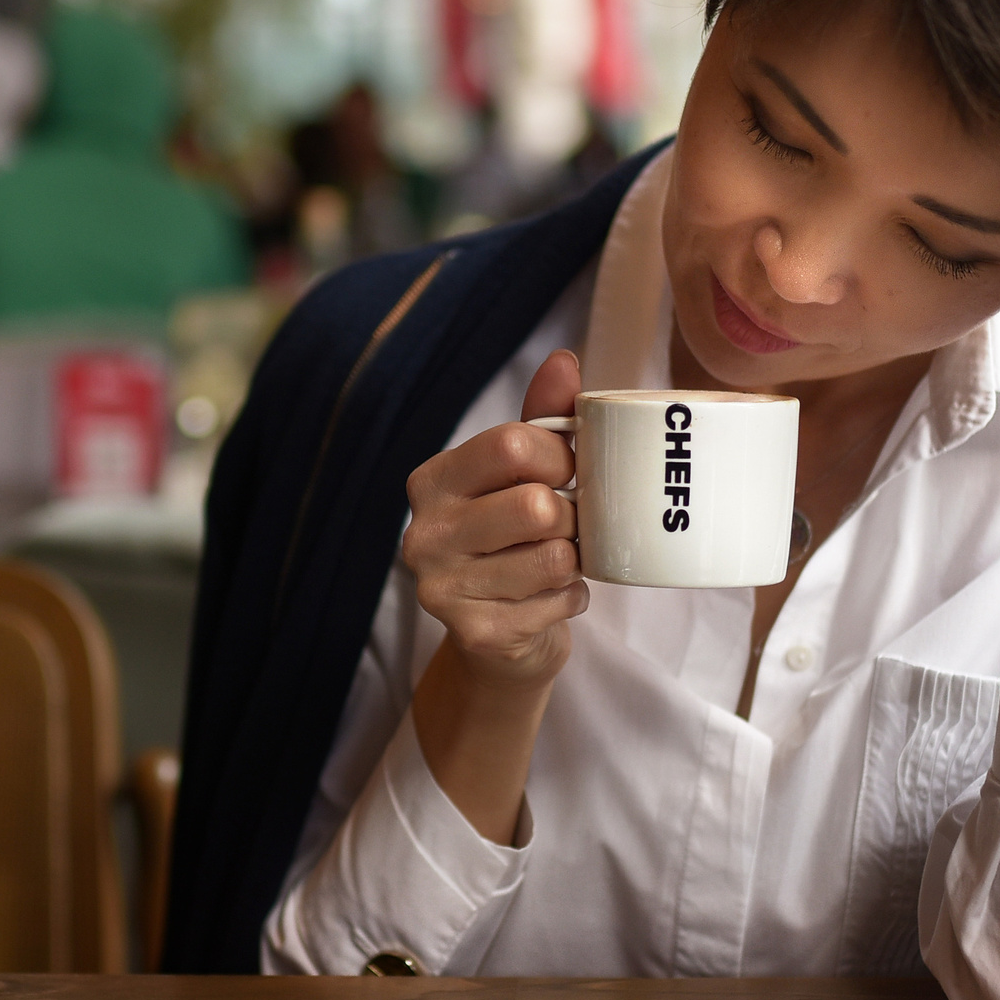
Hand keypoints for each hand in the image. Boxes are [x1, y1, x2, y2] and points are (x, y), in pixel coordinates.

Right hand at [399, 348, 587, 692]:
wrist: (500, 640)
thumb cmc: (515, 540)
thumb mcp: (524, 474)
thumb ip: (543, 417)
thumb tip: (564, 359)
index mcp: (432, 481)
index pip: (513, 445)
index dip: (562, 456)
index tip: (570, 472)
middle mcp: (425, 533)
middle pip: (536, 504)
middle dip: (572, 516)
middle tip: (567, 526)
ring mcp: (442, 588)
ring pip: (554, 557)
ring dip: (574, 561)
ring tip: (559, 562)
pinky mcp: (475, 633)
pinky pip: (559, 602)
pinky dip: (572, 599)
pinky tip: (551, 598)